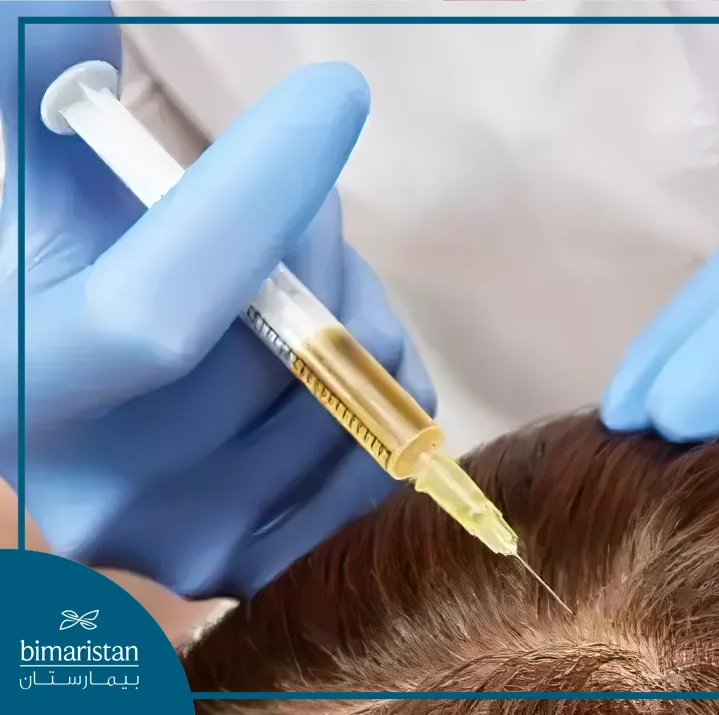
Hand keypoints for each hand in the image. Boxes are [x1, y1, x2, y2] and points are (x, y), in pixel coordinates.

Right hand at [0, 2, 434, 597]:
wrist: (101, 408)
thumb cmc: (79, 278)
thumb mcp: (49, 184)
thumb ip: (44, 90)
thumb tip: (62, 1)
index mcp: (24, 387)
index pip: (162, 308)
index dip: (258, 192)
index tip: (332, 98)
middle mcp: (100, 490)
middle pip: (283, 346)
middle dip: (325, 244)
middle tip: (301, 215)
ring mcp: (190, 543)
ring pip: (355, 392)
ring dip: (364, 311)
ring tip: (301, 297)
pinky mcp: (270, 560)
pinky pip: (392, 446)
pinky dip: (388, 384)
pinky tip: (329, 365)